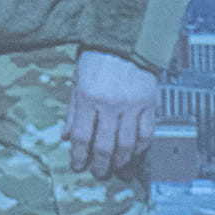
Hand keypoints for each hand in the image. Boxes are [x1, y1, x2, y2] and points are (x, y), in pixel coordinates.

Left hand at [66, 50, 160, 176]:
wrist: (126, 40)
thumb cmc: (98, 58)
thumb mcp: (78, 81)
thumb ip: (73, 111)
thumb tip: (66, 136)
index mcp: (88, 98)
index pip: (81, 136)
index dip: (79, 156)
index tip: (78, 166)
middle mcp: (110, 104)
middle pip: (104, 145)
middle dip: (100, 164)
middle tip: (99, 173)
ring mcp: (131, 105)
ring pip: (126, 143)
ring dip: (121, 161)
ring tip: (118, 169)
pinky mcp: (149, 103)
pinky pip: (147, 132)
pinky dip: (141, 147)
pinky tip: (136, 154)